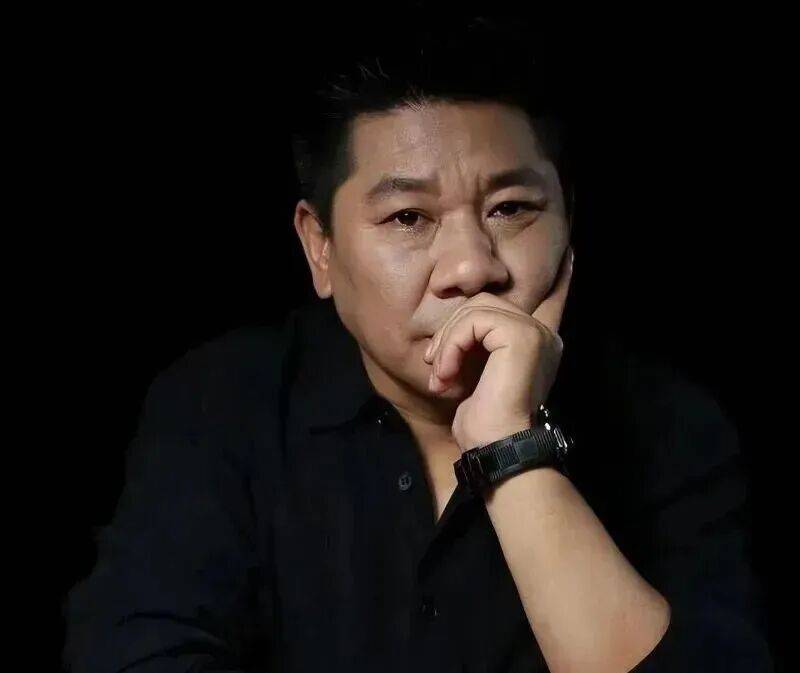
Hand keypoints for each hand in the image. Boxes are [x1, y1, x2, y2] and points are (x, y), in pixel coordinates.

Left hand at [423, 245, 574, 451]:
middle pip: (485, 302)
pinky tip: (447, 373)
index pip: (554, 298)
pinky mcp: (521, 335)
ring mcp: (535, 332)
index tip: (570, 251)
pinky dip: (451, 345)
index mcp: (539, 341)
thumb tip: (467, 323)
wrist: (496, 446)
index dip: (562, 276)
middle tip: (436, 367)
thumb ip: (482, 344)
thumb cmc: (485, 421)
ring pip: (474, 308)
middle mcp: (543, 332)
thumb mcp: (478, 374)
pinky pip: (472, 321)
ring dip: (447, 342)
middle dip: (452, 331)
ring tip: (441, 374)